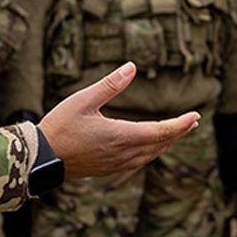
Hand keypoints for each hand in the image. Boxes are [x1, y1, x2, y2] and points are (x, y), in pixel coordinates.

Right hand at [38, 63, 199, 179]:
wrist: (41, 158)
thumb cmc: (60, 126)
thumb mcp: (83, 100)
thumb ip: (110, 84)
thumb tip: (132, 66)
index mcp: (120, 136)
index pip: (161, 131)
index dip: (181, 124)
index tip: (196, 116)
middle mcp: (123, 154)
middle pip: (160, 144)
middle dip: (178, 132)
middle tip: (193, 121)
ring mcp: (116, 164)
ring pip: (150, 155)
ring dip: (166, 143)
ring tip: (177, 132)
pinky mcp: (109, 169)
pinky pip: (139, 161)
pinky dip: (151, 151)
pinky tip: (150, 146)